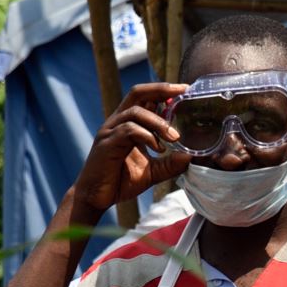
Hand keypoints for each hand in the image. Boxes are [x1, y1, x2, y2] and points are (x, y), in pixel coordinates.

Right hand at [71, 81, 191, 213]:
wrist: (96, 197)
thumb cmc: (120, 181)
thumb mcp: (152, 172)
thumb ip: (170, 164)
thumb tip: (190, 158)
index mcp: (128, 124)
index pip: (145, 98)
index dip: (163, 91)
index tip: (185, 89)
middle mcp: (117, 122)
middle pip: (137, 93)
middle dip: (161, 89)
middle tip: (182, 92)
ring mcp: (110, 131)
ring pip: (135, 112)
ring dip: (159, 122)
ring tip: (175, 138)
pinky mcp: (106, 143)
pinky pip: (128, 131)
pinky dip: (147, 136)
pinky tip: (159, 149)